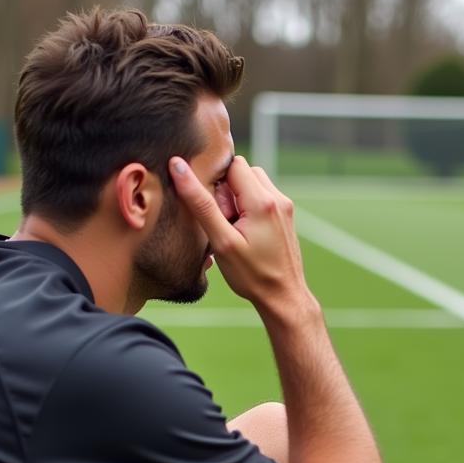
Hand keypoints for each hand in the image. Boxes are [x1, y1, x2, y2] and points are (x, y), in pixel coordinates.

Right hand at [169, 155, 314, 317]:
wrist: (284, 298)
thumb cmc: (253, 276)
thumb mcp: (222, 242)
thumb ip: (200, 203)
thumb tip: (178, 167)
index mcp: (262, 201)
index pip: (232, 165)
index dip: (217, 183)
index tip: (218, 211)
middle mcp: (278, 199)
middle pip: (243, 171)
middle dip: (228, 191)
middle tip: (226, 223)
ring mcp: (284, 207)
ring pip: (253, 182)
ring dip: (239, 198)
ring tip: (236, 229)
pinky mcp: (285, 216)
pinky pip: (262, 197)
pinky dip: (250, 207)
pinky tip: (247, 233)